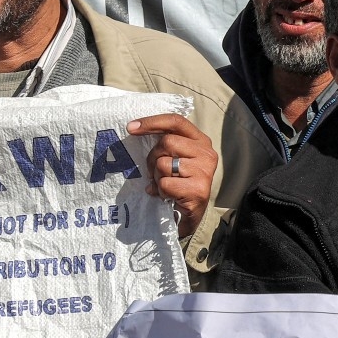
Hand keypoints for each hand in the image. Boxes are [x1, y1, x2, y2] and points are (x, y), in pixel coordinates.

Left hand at [128, 114, 217, 238]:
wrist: (189, 216)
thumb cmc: (178, 183)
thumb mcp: (175, 158)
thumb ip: (165, 144)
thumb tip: (134, 128)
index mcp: (201, 141)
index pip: (176, 121)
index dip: (152, 122)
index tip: (130, 128)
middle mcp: (207, 154)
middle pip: (167, 142)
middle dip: (153, 158)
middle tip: (154, 172)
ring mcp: (204, 172)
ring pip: (164, 163)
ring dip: (157, 177)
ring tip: (164, 185)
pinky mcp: (198, 190)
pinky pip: (166, 183)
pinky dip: (161, 191)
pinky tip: (168, 197)